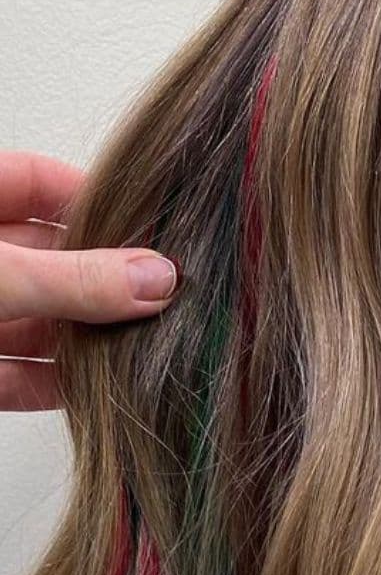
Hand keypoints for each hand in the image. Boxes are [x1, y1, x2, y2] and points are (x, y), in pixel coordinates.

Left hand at [0, 151, 179, 411]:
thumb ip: (73, 280)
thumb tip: (157, 277)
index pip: (36, 182)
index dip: (93, 198)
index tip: (151, 223)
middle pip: (50, 260)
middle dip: (104, 281)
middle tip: (165, 295)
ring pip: (40, 323)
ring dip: (90, 340)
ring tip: (149, 350)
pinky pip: (21, 378)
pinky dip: (58, 387)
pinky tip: (101, 393)